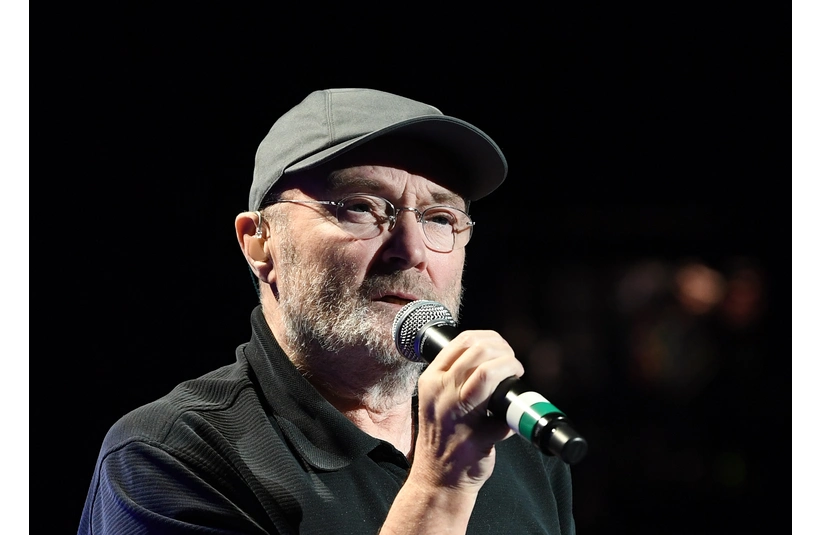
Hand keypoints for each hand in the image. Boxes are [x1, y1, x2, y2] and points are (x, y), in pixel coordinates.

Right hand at [411, 329, 524, 491]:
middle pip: (478, 352)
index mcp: (431, 380)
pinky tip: (511, 419)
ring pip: (487, 374)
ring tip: (516, 377)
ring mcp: (456, 416)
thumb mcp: (438, 398)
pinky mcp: (475, 439)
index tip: (502, 349)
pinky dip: (513, 416)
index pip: (462, 341)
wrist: (437, 479)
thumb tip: (493, 355)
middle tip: (513, 365)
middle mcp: (440, 393)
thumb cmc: (443, 436)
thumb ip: (457, 377)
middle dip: (505, 353)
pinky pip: (503, 417)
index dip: (490, 339)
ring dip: (510, 370)